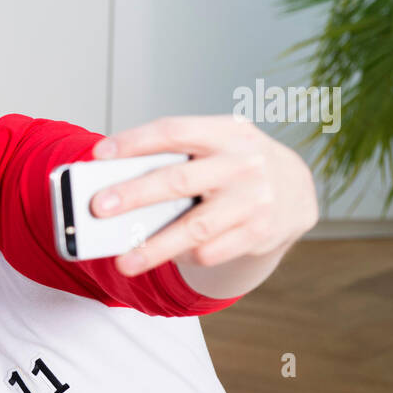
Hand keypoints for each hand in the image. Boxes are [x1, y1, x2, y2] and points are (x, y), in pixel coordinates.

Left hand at [89, 115, 317, 276]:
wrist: (295, 188)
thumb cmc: (232, 164)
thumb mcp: (214, 147)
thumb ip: (176, 158)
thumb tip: (116, 184)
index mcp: (226, 132)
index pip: (173, 131)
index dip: (134, 141)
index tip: (98, 154)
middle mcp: (243, 163)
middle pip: (178, 180)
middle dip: (134, 195)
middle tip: (98, 208)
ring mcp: (254, 200)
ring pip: (194, 228)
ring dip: (154, 247)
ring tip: (122, 261)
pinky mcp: (259, 233)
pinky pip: (209, 251)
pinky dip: (182, 255)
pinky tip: (166, 254)